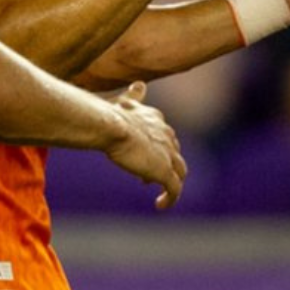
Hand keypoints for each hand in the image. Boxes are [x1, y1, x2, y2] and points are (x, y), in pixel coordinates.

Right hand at [102, 82, 187, 209]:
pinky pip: (174, 189)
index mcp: (155, 118)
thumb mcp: (123, 101)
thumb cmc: (110, 114)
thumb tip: (140, 84)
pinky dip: (170, 198)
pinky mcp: (164, 171)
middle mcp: (166, 134)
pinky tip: (160, 205)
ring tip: (160, 191)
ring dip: (171, 181)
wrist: (111, 125)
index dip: (157, 143)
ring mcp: (167, 154)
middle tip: (148, 173)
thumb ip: (132, 96)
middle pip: (174, 151)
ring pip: (179, 171)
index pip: (164, 132)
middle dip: (164, 161)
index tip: (146, 151)